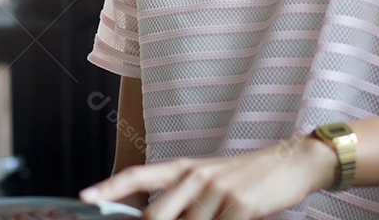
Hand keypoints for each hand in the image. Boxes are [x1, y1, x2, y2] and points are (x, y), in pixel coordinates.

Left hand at [80, 134, 336, 219]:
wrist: (292, 164)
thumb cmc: (247, 177)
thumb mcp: (210, 179)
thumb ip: (183, 199)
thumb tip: (155, 216)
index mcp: (185, 168)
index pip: (140, 175)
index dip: (111, 186)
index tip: (86, 195)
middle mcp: (196, 176)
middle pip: (156, 216)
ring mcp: (217, 191)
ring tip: (217, 216)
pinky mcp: (239, 207)